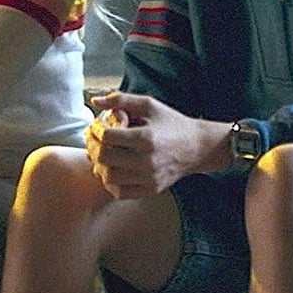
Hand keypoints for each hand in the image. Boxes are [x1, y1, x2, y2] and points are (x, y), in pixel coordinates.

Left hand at [85, 91, 228, 198]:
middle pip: (104, 158)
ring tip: (104, 155)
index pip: (107, 137)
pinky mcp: (151, 189)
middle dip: (94, 147)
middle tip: (95, 140)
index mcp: (145, 137)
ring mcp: (149, 178)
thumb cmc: (172, 123)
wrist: (197, 146)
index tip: (98, 127)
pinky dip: (112, 182)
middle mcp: (147, 160)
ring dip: (100, 165)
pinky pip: (121, 192)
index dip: (96, 130)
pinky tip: (115, 169)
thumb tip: (95, 101)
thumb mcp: (149, 105)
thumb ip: (121, 100)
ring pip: (109, 177)